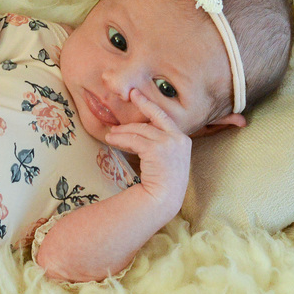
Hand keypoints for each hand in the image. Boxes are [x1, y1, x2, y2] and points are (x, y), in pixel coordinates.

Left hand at [101, 89, 190, 216]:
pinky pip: (134, 140)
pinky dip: (120, 139)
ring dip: (122, 131)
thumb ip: (160, 144)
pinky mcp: (156, 149)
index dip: (149, 105)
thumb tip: (140, 133)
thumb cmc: (164, 184)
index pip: (164, 118)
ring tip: (110, 134)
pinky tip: (111, 140)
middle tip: (122, 106)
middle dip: (136, 111)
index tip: (137, 94)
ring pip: (139, 130)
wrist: (164, 198)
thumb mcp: (167, 160)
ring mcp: (168, 143)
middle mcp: (178, 138)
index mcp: (183, 140)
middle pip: (151, 121)